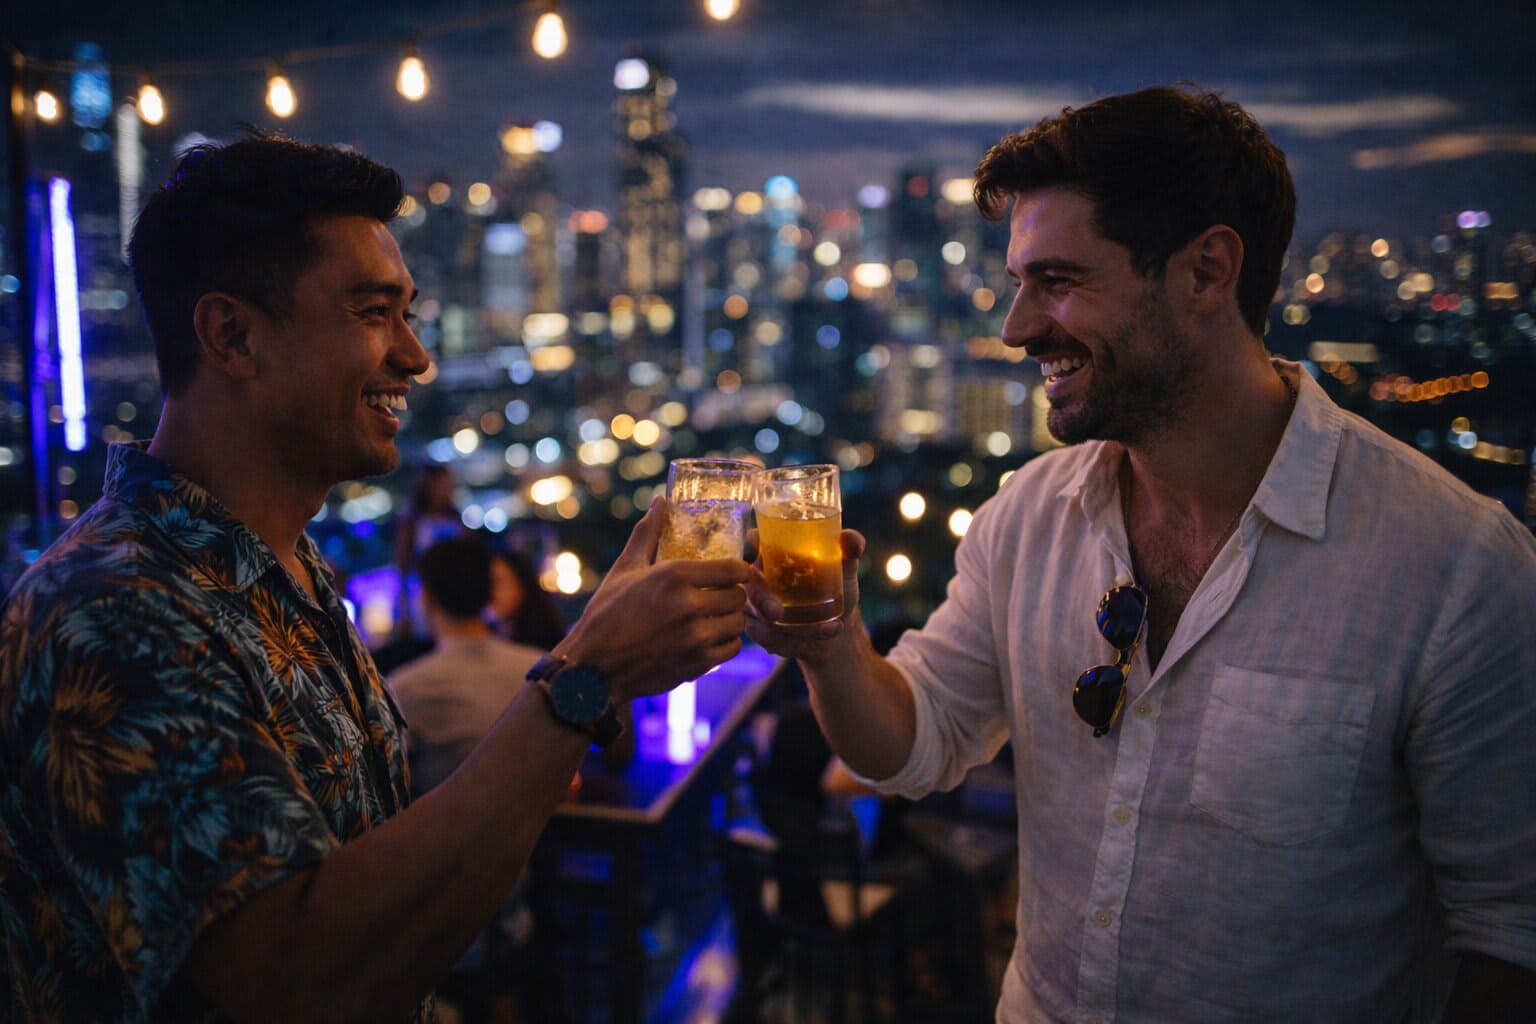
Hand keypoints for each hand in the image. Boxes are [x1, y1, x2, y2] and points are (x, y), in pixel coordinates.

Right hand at [557, 499, 750, 701]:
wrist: (593, 668)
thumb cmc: (606, 615)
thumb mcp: (625, 569)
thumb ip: (647, 534)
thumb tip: (660, 501)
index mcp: (673, 576)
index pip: (732, 568)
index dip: (740, 569)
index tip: (736, 572)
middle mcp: (688, 606)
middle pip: (738, 596)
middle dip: (732, 594)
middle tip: (720, 595)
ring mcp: (694, 638)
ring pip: (738, 623)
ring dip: (731, 619)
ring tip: (716, 616)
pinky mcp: (696, 664)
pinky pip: (731, 649)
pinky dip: (726, 643)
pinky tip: (710, 637)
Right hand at [744, 528, 864, 666]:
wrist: (839, 623)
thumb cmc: (837, 585)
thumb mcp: (846, 567)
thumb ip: (850, 548)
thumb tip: (851, 539)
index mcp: (776, 552)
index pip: (754, 541)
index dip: (750, 545)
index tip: (755, 554)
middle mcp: (760, 576)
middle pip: (749, 585)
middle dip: (760, 600)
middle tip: (777, 613)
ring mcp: (756, 605)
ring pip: (758, 617)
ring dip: (788, 628)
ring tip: (828, 628)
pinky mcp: (760, 630)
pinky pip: (766, 637)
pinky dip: (793, 642)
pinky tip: (820, 637)